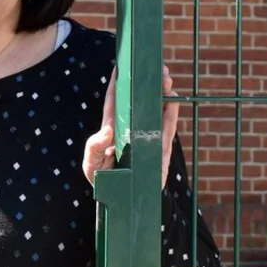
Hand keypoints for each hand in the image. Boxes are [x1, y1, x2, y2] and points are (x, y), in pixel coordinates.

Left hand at [82, 65, 178, 188]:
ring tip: (167, 79)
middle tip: (157, 69)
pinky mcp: (159, 150)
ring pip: (156, 112)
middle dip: (148, 85)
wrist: (122, 201)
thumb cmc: (103, 180)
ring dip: (162, 95)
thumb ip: (95, 148)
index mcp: (112, 129)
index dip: (118, 84)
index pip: (115, 102)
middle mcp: (130, 130)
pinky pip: (166, 130)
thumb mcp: (92, 165)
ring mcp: (146, 138)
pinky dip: (170, 115)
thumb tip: (107, 132)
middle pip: (139, 103)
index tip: (122, 65)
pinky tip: (174, 100)